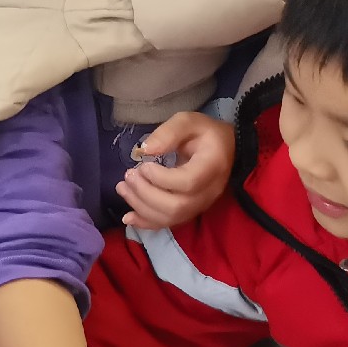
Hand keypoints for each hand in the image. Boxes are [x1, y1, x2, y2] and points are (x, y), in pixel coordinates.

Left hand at [118, 112, 234, 229]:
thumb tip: (145, 150)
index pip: (188, 182)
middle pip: (176, 206)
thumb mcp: (188, 121)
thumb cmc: (204, 134)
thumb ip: (168, 132)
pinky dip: (146, 223)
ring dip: (140, 206)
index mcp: (212, 166)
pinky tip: (128, 217)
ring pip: (170, 218)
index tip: (144, 165)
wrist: (224, 150)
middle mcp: (209, 191)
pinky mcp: (190, 212)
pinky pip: (168, 224)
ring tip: (123, 188)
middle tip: (128, 175)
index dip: (160, 178)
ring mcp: (200, 205)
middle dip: (145, 193)